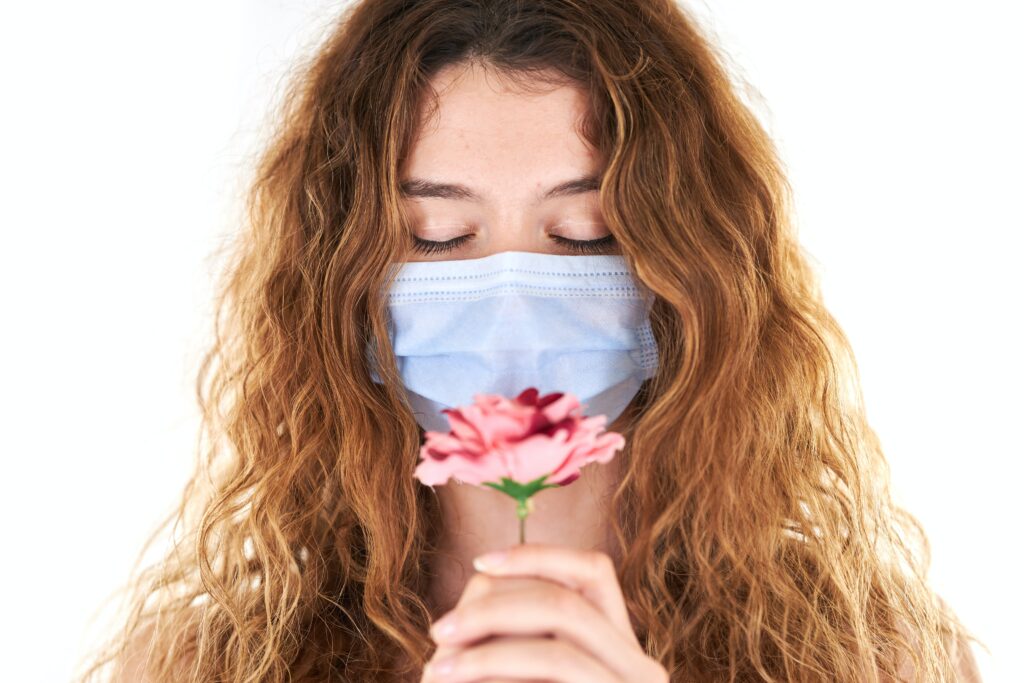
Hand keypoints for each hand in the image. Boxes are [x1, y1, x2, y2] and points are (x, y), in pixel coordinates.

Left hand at [421, 542, 668, 681]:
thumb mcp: (525, 673)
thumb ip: (522, 634)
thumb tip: (487, 575)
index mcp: (623, 649)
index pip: (593, 572)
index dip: (538, 556)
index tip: (480, 563)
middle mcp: (643, 670)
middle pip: (565, 602)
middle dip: (494, 608)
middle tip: (440, 633)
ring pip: (557, 644)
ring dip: (488, 651)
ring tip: (438, 670)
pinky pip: (553, 674)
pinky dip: (497, 673)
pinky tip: (453, 680)